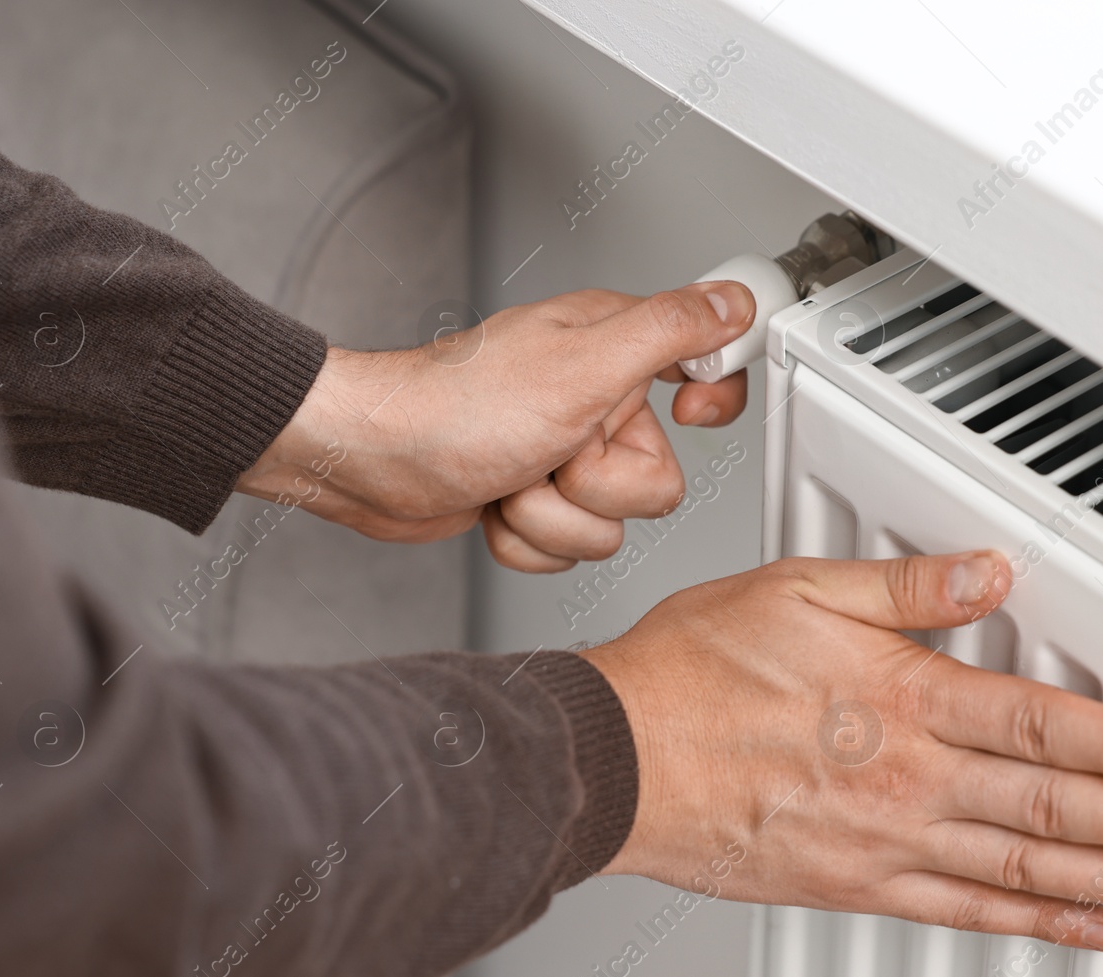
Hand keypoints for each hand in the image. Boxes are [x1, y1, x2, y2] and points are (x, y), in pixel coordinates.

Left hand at [237, 284, 755, 569]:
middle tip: (552, 449)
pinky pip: (563, 548)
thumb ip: (669, 331)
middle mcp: (593, 401)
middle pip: (656, 483)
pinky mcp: (533, 499)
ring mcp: (562, 455)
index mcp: (613, 349)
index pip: (708, 368)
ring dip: (551, 514)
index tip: (686, 413)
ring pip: (608, 526)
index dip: (709, 400)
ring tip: (512, 475)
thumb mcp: (581, 365)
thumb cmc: (454, 407)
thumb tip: (735, 302)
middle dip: (595, 485)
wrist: (368, 461)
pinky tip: (494, 503)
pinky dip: (525, 539)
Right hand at [580, 552, 1102, 949]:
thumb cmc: (693, 673)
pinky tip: (1087, 928)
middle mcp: (909, 779)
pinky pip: (964, 911)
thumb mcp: (796, 592)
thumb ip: (904, 588)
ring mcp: (886, 842)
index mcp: (903, 699)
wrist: (618, 759)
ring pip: (1029, 868)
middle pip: (1059, 806)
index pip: (1044, 724)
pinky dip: (1035, 923)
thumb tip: (986, 571)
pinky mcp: (856, 885)